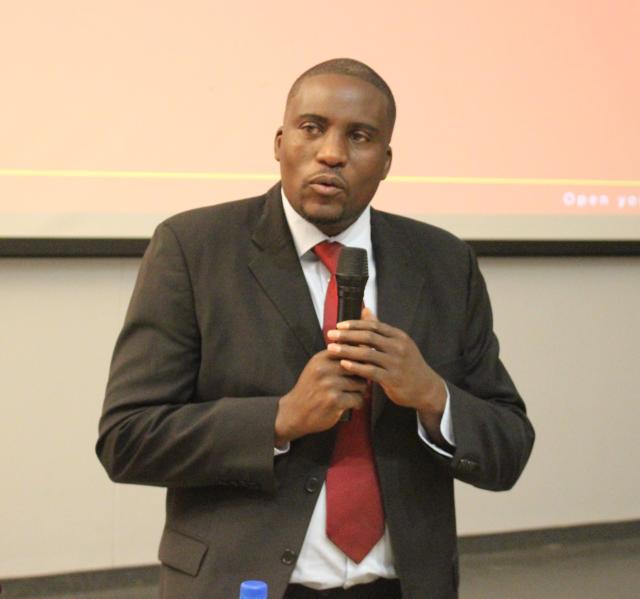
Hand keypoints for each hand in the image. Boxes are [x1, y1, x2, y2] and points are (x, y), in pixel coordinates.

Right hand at [274, 350, 366, 446]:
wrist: (294, 412)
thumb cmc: (311, 389)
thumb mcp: (318, 367)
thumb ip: (336, 358)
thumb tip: (364, 348)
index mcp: (322, 358)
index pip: (350, 352)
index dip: (360, 362)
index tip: (357, 371)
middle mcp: (325, 368)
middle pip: (359, 368)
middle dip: (362, 377)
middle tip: (358, 385)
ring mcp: (329, 384)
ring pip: (361, 384)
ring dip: (360, 392)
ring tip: (354, 395)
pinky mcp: (334, 400)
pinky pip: (357, 398)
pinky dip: (358, 403)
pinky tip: (352, 405)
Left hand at [326, 308, 447, 442]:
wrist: (426, 388)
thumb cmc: (408, 364)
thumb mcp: (398, 343)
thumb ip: (380, 328)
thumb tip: (365, 309)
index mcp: (398, 336)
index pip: (373, 325)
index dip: (354, 324)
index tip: (339, 325)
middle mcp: (398, 347)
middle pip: (368, 337)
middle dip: (347, 335)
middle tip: (330, 335)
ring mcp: (396, 363)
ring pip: (367, 353)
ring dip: (347, 350)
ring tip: (331, 349)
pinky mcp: (393, 379)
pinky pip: (370, 371)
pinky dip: (356, 367)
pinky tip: (344, 364)